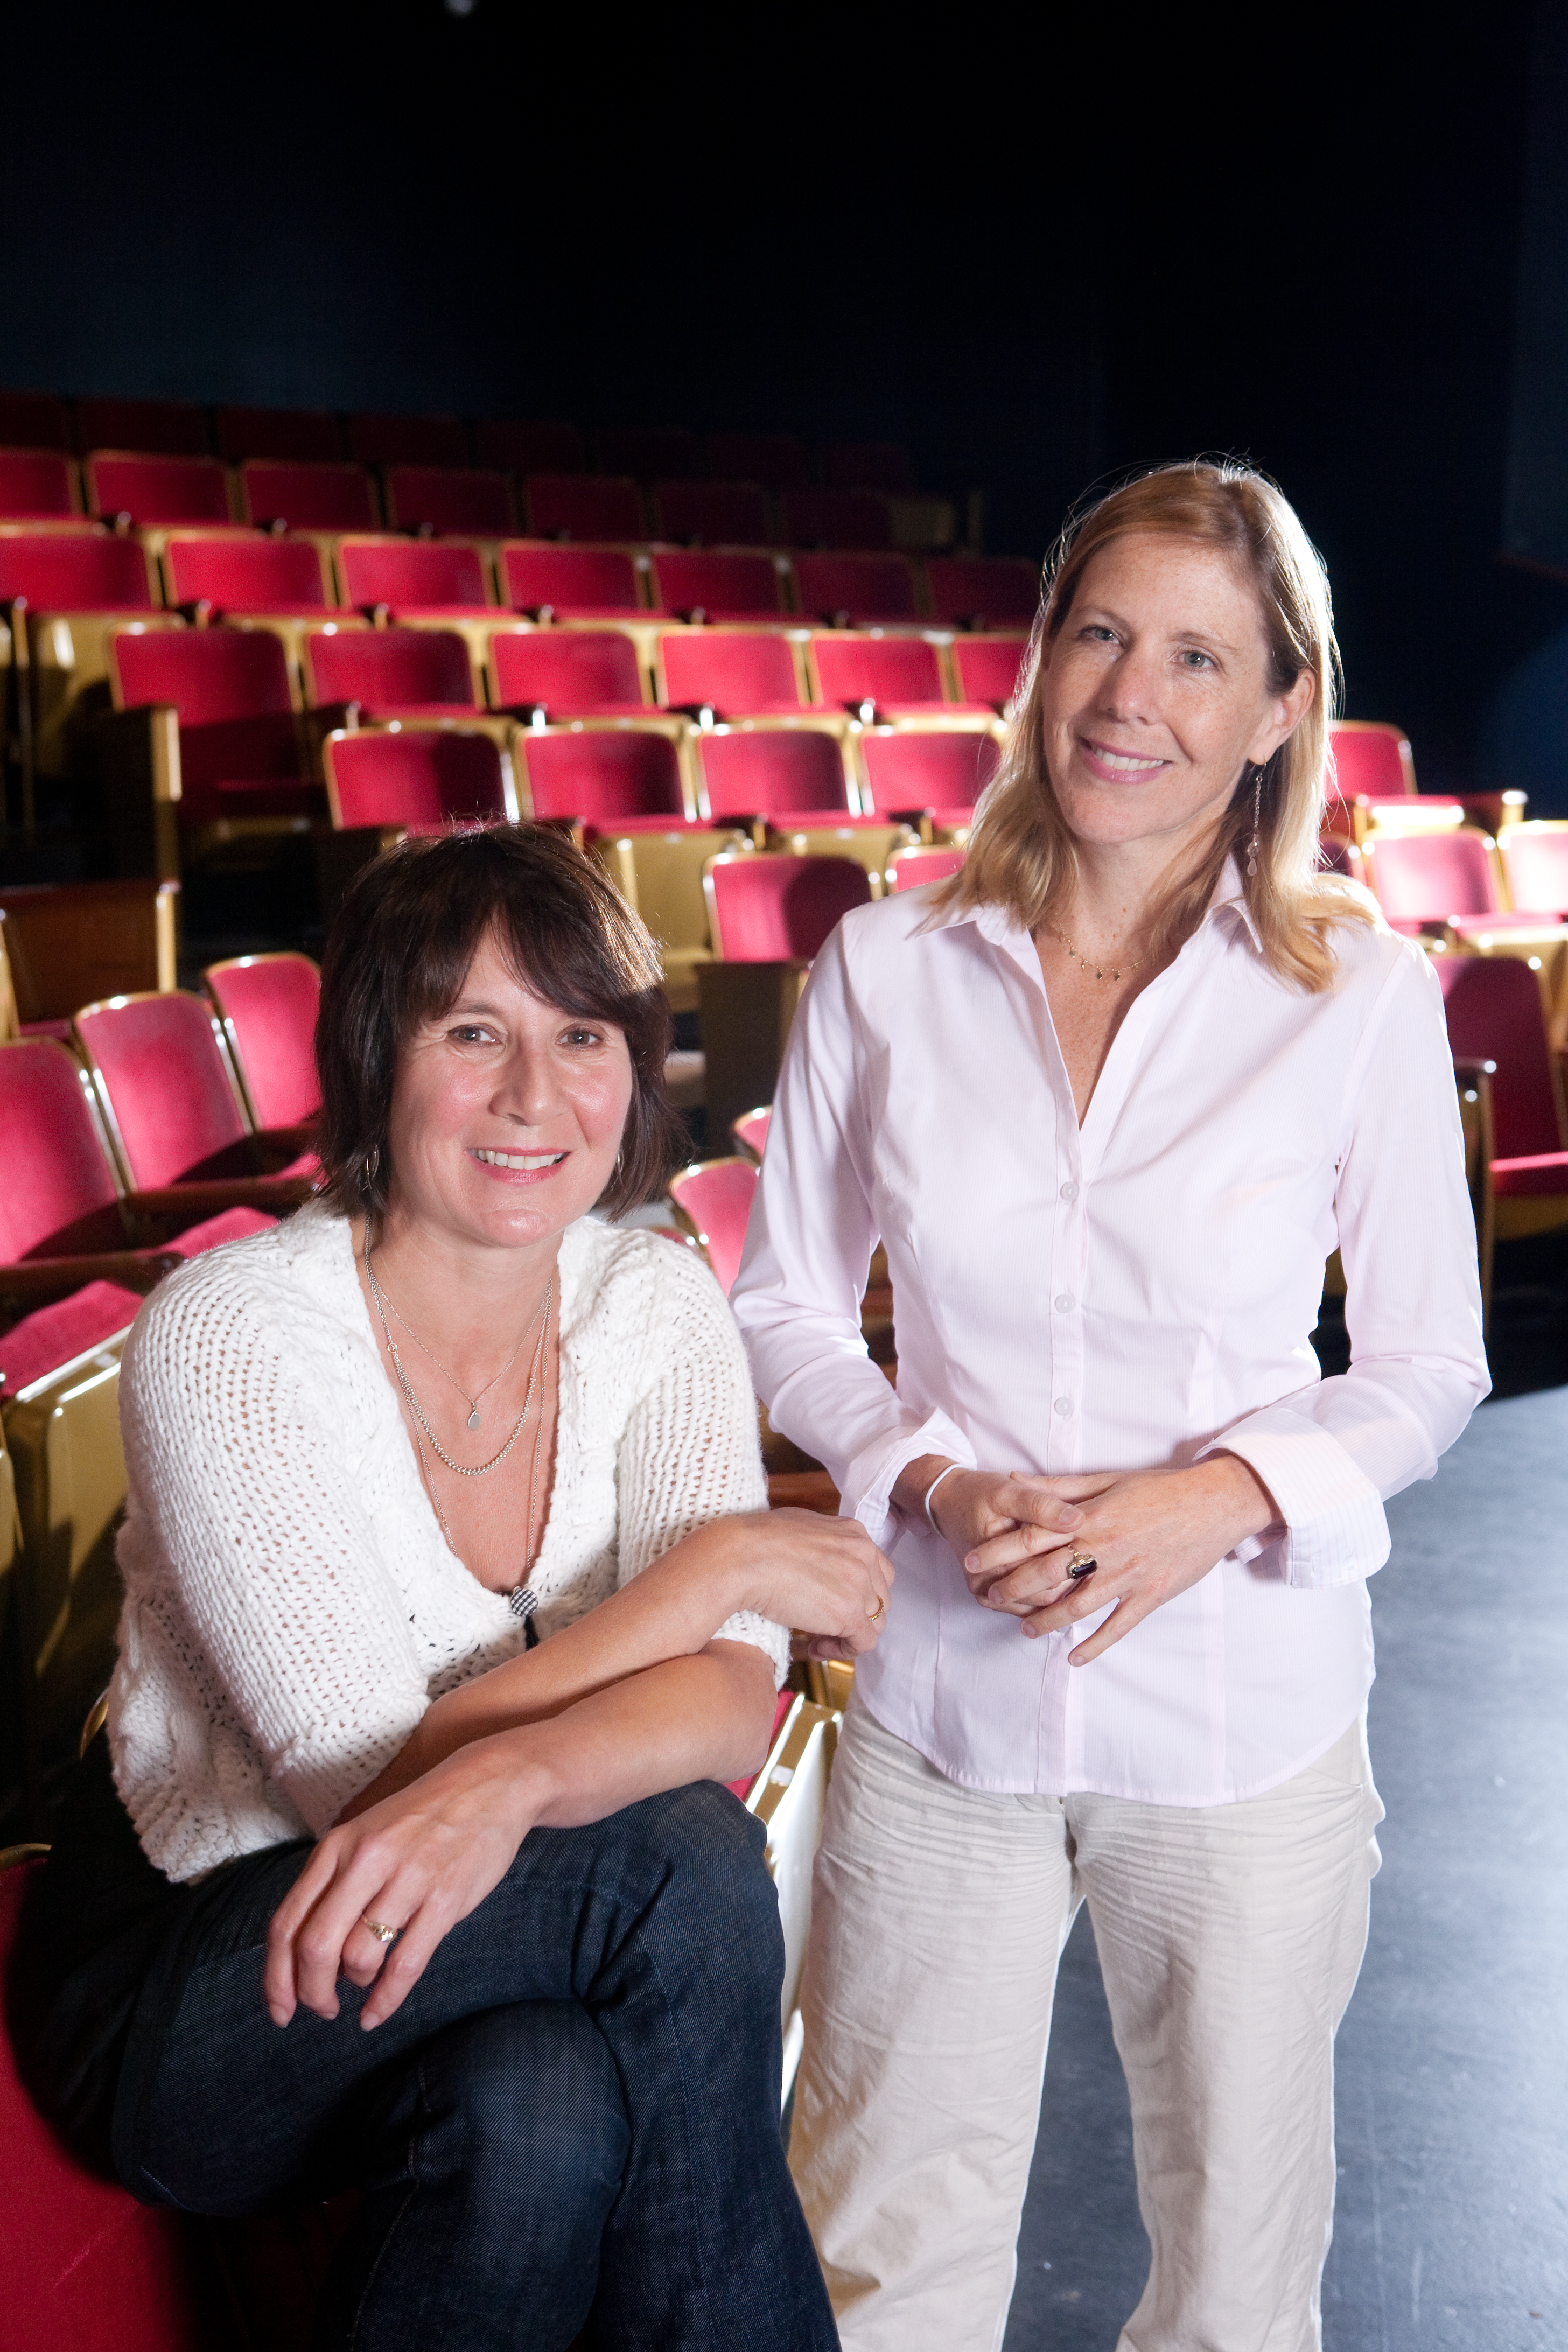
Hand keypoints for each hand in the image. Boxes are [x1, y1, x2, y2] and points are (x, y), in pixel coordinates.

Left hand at [264, 1738, 545, 2031]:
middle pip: (315, 1947)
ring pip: (358, 1957)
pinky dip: (385, 2001)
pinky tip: (376, 2014)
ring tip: (365, 1981)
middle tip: (323, 2009)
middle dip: (311, 1993)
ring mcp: (407, 1879)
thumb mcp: (364, 1836)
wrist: (490, 1785)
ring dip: (356, 1984)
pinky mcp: (445, 1899)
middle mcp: (365, 1861)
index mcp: (336, 1846)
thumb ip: (333, 1884)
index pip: (287, 1923)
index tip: (280, 2011)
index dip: (275, 1978)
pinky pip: (405, 1965)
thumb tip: (306, 1957)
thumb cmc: (422, 1818)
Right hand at [718, 1507, 893, 1662]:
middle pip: (880, 1596)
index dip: (859, 1591)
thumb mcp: (800, 1527)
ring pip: (875, 1621)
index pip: (877, 1569)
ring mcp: (860, 1584)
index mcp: (854, 1532)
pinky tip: (816, 1648)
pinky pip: (864, 1643)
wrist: (741, 1557)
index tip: (832, 1601)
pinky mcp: (850, 1613)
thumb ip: (823, 1543)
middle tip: (825, 1623)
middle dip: (857, 1613)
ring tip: (817, 1638)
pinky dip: (843, 1651)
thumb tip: (818, 1560)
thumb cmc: (756, 1542)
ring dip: (849, 1634)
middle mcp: (864, 1554)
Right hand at [909, 1466, 1092, 1589]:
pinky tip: (1066, 1582)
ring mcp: (988, 1594)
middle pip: (1045, 1596)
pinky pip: (1027, 1607)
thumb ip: (1042, 1505)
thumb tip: (1076, 1518)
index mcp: (993, 1557)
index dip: (1077, 1563)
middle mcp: (987, 1584)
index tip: (1099, 1551)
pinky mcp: (990, 1597)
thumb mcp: (1009, 1490)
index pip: (1047, 1573)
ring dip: (1063, 1593)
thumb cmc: (979, 1494)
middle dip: (1074, 1582)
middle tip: (1100, 1566)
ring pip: (1039, 1606)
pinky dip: (1047, 1597)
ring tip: (1088, 1574)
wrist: (948, 1503)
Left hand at [972, 1456, 1277, 1663]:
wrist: (1213, 1503)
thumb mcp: (1106, 1479)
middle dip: (1012, 1588)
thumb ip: (1058, 1486)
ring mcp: (1128, 1574)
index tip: (971, 1562)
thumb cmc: (1159, 1488)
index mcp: (1090, 1517)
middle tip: (987, 1598)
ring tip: (1024, 1629)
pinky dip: (1095, 1644)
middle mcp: (1104, 1547)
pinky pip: (1117, 1626)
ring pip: (1077, 1605)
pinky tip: (1074, 1656)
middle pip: (1046, 1574)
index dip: (998, 1551)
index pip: (1032, 1537)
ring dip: (1046, 1620)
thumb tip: (1016, 1480)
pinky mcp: (1150, 1594)